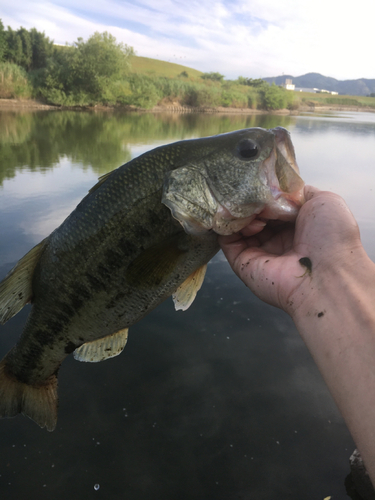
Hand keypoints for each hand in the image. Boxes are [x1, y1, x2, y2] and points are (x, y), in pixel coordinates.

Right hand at [219, 185, 361, 313]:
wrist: (326, 274)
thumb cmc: (330, 237)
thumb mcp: (324, 201)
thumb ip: (298, 192)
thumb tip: (277, 190)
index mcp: (297, 225)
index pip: (273, 204)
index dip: (266, 192)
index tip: (262, 184)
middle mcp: (278, 239)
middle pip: (254, 213)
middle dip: (250, 201)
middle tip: (252, 195)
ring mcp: (259, 251)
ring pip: (238, 225)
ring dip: (240, 212)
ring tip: (249, 209)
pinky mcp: (243, 263)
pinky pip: (227, 241)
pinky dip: (228, 227)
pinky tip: (241, 220)